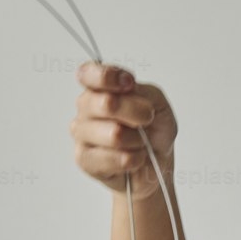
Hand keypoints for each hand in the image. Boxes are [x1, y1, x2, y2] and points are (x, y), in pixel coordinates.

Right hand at [71, 61, 177, 197]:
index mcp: (100, 88)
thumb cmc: (154, 132)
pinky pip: (111, 159)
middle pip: (106, 104)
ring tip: (139, 144)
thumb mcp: (158, 104)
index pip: (88, 74)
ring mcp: (82, 134)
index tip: (129, 84)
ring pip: (113, 134)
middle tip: (145, 121)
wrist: (157, 165)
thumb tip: (127, 91)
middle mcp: (86, 108)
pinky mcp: (84, 159)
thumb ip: (142, 92)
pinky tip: (133, 159)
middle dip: (135, 115)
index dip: (108, 77)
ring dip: (136, 141)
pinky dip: (131, 160)